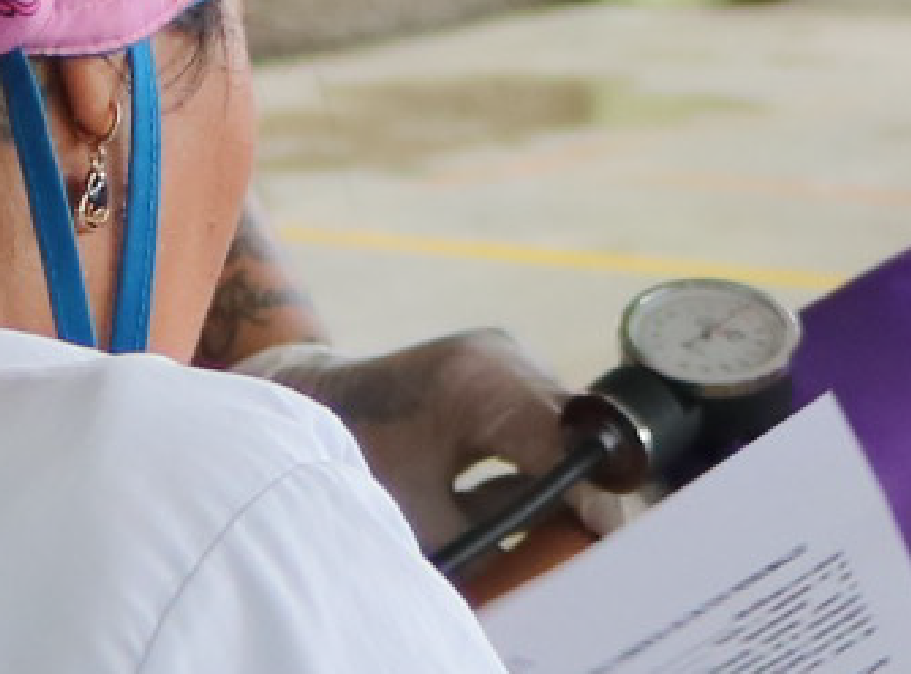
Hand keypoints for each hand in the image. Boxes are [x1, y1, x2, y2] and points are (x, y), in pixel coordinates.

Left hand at [244, 330, 590, 546]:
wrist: (301, 407)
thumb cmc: (350, 466)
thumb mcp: (425, 522)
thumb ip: (503, 537)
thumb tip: (566, 556)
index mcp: (477, 383)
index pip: (569, 441)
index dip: (596, 496)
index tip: (609, 541)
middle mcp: (499, 354)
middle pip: (576, 427)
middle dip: (589, 487)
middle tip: (597, 544)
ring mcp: (502, 353)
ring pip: (565, 421)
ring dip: (570, 471)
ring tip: (571, 526)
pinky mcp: (499, 366)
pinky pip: (544, 416)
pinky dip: (546, 457)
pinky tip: (536, 499)